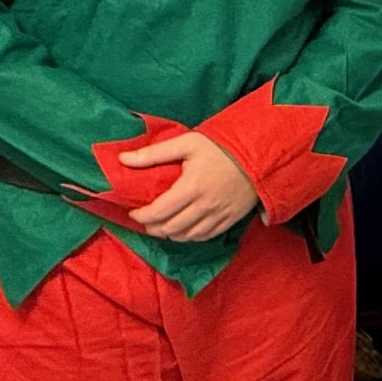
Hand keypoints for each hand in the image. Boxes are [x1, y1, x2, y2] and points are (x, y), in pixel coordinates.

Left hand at [121, 132, 258, 240]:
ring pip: (187, 236)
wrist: (258, 155)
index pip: (159, 211)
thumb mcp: (187, 143)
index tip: (134, 212)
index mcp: (191, 187)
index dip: (142, 216)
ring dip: (170, 234)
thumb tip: (123, 159)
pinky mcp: (230, 219)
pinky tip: (183, 230)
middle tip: (146, 220)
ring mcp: (219, 214)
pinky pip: (206, 236)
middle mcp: (205, 205)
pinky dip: (190, 237)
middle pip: (171, 228)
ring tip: (162, 226)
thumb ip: (153, 153)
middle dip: (153, 227)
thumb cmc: (221, 147)